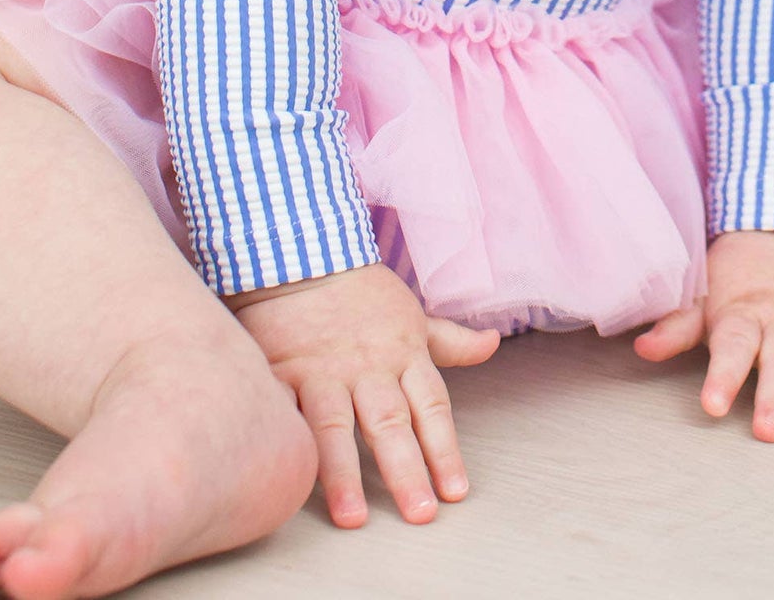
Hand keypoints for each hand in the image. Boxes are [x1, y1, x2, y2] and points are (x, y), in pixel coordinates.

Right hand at [230, 263, 498, 526]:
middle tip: (419, 513)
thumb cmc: (360, 294)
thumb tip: (493, 343)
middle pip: (390, 423)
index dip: (445, 450)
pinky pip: (284, 411)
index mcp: (402, 355)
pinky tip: (290, 475)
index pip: (431, 408)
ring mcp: (321, 372)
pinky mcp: (280, 373)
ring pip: (334, 427)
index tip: (455, 492)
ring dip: (343, 474)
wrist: (303, 256)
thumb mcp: (412, 315)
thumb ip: (450, 341)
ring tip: (353, 518)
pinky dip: (288, 441)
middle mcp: (365, 368)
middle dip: (406, 470)